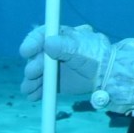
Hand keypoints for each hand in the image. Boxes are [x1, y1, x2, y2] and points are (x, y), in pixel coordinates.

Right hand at [19, 24, 133, 109]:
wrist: (108, 76)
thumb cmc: (97, 57)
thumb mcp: (82, 49)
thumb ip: (65, 47)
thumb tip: (47, 44)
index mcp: (61, 37)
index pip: (41, 36)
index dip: (32, 42)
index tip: (25, 51)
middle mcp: (53, 51)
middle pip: (36, 57)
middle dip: (32, 66)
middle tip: (31, 74)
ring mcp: (53, 67)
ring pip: (36, 73)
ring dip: (30, 81)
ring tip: (29, 89)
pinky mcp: (55, 82)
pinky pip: (42, 86)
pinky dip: (36, 91)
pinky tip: (33, 96)